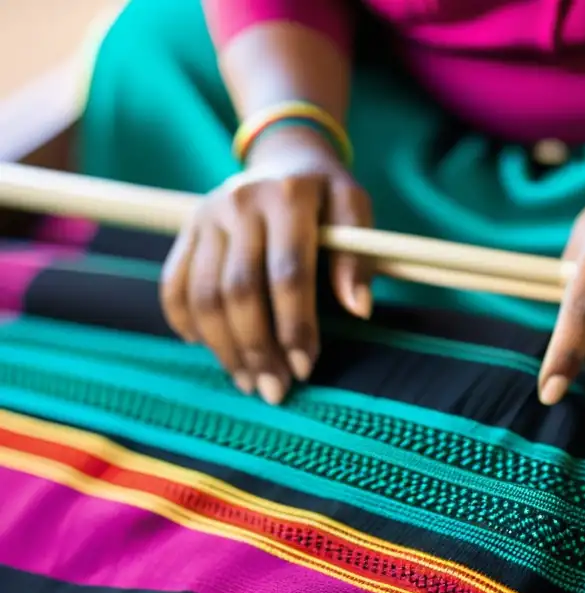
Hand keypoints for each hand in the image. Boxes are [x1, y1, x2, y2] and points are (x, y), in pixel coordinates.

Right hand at [160, 125, 372, 403]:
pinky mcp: (186, 230)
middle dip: (258, 348)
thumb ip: (359, 258)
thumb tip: (358, 309)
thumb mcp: (356, 211)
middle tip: (275, 390)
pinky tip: (204, 348)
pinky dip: (184, 320)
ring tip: (248, 382)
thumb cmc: (329, 196)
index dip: (295, 325)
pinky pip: (174, 283)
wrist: (286, 158)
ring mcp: (206, 216)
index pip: (288, 273)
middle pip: (239, 290)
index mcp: (287, 197)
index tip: (306, 367)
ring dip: (224, 347)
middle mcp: (239, 203)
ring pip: (203, 294)